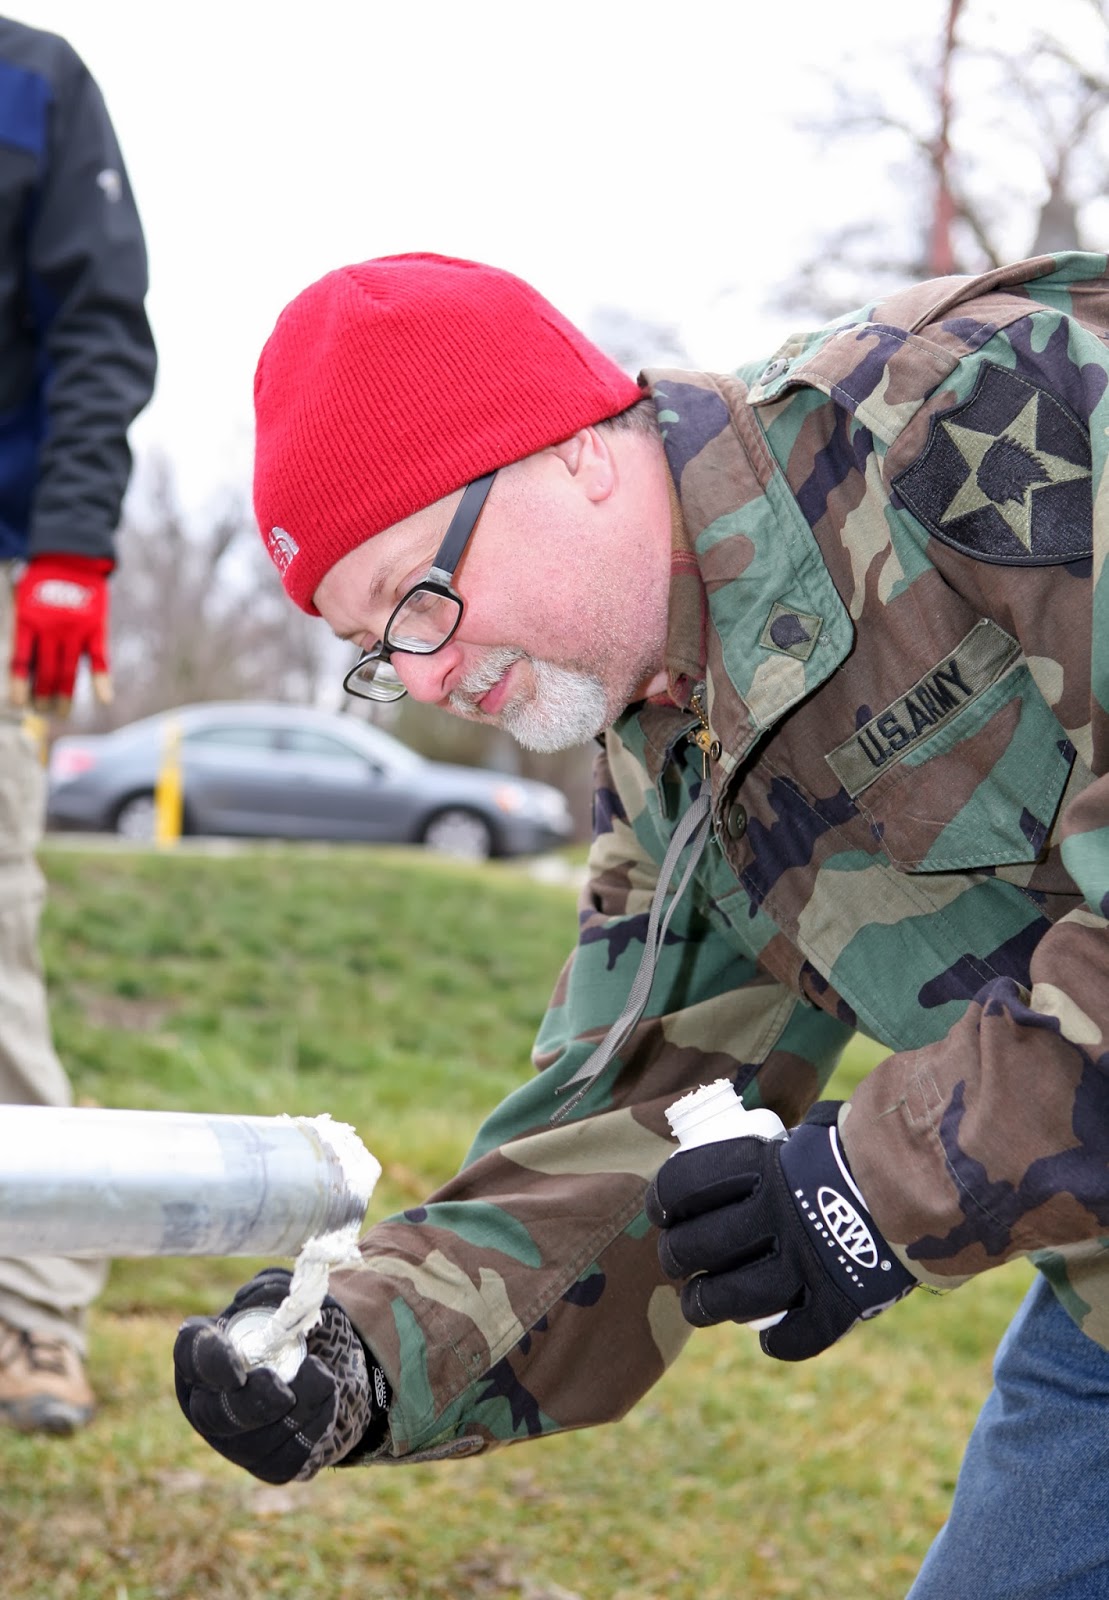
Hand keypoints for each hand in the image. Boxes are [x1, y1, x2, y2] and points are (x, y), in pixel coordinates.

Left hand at [9, 553, 112, 713]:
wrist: (72, 554)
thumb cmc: (42, 579)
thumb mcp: (22, 599)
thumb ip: (24, 630)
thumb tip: (25, 668)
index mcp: (28, 621)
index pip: (22, 662)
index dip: (21, 685)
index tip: (21, 705)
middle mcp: (52, 629)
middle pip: (47, 672)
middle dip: (45, 696)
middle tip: (44, 713)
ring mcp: (75, 630)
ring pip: (69, 670)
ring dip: (65, 695)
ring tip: (61, 713)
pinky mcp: (96, 628)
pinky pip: (100, 659)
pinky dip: (103, 680)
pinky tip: (104, 699)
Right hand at [174, 1268, 390, 1482]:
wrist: (334, 1364)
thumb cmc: (297, 1327)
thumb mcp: (287, 1297)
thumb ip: (271, 1291)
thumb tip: (254, 1302)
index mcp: (204, 1353)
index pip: (191, 1356)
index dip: (211, 1365)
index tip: (240, 1369)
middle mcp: (207, 1401)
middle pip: (213, 1414)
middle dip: (253, 1403)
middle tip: (284, 1390)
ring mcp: (234, 1439)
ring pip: (254, 1440)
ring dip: (297, 1408)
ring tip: (324, 1379)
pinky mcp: (267, 1465)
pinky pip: (286, 1456)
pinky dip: (314, 1426)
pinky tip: (327, 1402)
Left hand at [645, 1101, 916, 1360]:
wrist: (936, 1178)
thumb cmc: (868, 1148)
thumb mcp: (813, 1131)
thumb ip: (780, 1148)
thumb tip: (750, 1142)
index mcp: (764, 1167)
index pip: (686, 1183)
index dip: (664, 1199)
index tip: (663, 1211)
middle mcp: (775, 1217)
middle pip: (696, 1247)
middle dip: (676, 1258)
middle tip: (679, 1261)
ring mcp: (805, 1264)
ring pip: (730, 1299)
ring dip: (705, 1306)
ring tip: (702, 1305)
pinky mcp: (838, 1302)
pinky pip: (795, 1338)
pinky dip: (778, 1343)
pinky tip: (770, 1338)